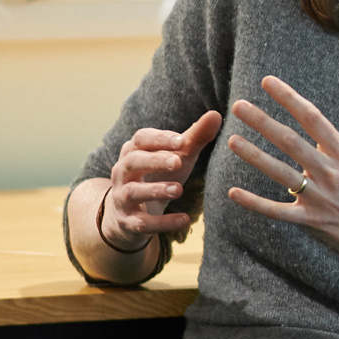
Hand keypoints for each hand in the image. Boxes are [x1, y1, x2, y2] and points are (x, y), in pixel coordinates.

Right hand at [101, 110, 222, 250]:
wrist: (131, 214)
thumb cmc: (158, 176)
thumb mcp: (177, 157)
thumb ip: (194, 138)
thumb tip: (216, 114)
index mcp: (133, 151)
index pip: (141, 139)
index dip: (160, 139)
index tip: (181, 140)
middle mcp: (122, 172)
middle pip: (133, 162)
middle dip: (155, 161)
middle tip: (178, 161)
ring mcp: (122, 197)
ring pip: (134, 192)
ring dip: (155, 190)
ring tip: (178, 190)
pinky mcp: (128, 222)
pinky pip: (143, 223)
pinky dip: (163, 222)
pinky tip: (185, 220)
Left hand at [226, 75, 338, 296]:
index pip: (312, 118)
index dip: (289, 98)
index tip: (266, 82)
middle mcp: (330, 172)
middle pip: (291, 142)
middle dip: (263, 122)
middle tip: (238, 106)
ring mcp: (320, 198)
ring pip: (281, 173)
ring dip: (255, 156)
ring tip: (232, 141)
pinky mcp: (312, 221)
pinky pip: (278, 212)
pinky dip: (255, 203)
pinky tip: (232, 192)